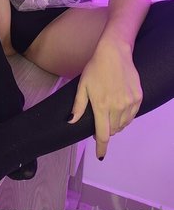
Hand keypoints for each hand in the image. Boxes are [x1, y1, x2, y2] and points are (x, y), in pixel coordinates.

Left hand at [68, 39, 142, 159]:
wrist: (115, 53)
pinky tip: (120, 108)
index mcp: (102, 106)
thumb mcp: (82, 86)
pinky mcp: (138, 98)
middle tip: (101, 120)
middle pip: (113, 130)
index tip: (100, 156)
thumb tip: (71, 122)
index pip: (103, 134)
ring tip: (110, 114)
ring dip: (116, 125)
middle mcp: (117, 107)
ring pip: (124, 124)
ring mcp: (130, 103)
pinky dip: (126, 117)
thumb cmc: (95, 68)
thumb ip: (78, 106)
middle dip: (106, 130)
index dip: (101, 147)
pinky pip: (132, 115)